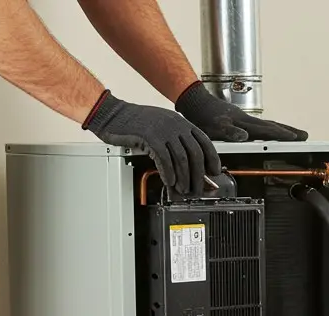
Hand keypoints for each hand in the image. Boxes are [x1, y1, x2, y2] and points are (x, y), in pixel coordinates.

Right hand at [84, 90, 219, 196]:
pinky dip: (168, 172)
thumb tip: (187, 163)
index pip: (204, 141)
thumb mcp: (161, 127)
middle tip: (198, 188)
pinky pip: (164, 158)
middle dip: (199, 174)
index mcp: (181, 122)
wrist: (113, 114)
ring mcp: (163, 130)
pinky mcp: (149, 137)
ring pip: (181, 158)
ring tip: (183, 189)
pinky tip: (169, 181)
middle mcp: (175, 124)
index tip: (215, 171)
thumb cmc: (135, 122)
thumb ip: (175, 141)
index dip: (212, 158)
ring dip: (184, 177)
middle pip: (195, 153)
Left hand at [174, 81, 308, 141]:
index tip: (297, 138)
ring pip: (268, 125)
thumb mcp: (214, 128)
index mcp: (244, 124)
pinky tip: (270, 132)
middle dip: (289, 132)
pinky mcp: (239, 120)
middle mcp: (247, 121)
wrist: (194, 101)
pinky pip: (259, 125)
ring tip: (294, 134)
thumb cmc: (202, 116)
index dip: (283, 135)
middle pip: (273, 126)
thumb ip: (230, 132)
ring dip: (282, 129)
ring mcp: (244, 119)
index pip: (268, 130)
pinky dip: (270, 129)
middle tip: (305, 136)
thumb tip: (245, 136)